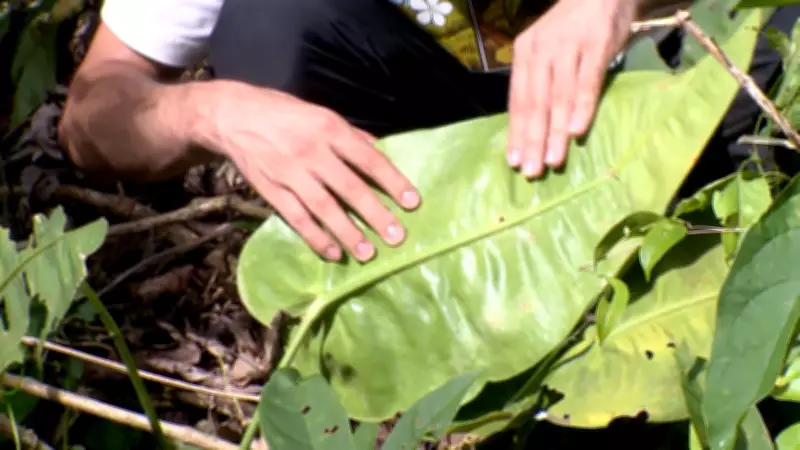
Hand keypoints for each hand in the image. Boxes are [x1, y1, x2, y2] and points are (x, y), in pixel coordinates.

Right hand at [208, 83, 419, 261]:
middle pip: (349, 188)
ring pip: (324, 208)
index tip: (412, 202)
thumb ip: (351, 136)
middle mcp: (312, 152)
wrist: (232, 116)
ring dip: (348, 233)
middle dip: (376, 214)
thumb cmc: (284, 113)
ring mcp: (290, 174)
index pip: (368, 158)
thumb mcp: (320, 114)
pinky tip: (333, 253)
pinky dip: (315, 237)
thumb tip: (381, 153)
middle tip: (397, 237)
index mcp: (329, 129)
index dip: (392, 181)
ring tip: (368, 253)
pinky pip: (297, 218)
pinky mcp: (272, 191)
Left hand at [507, 0, 636, 177]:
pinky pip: (587, 81)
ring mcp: (568, 47)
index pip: (517, 101)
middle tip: (531, 171)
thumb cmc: (573, 27)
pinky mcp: (596, 44)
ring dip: (554, 132)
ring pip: (558, 97)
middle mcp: (541, 50)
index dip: (515, 133)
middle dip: (532, 140)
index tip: (513, 162)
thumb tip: (531, 127)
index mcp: (525, 54)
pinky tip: (576, 132)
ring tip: (552, 161)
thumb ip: (539, 83)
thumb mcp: (547, 50)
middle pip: (534, 103)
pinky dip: (581, 108)